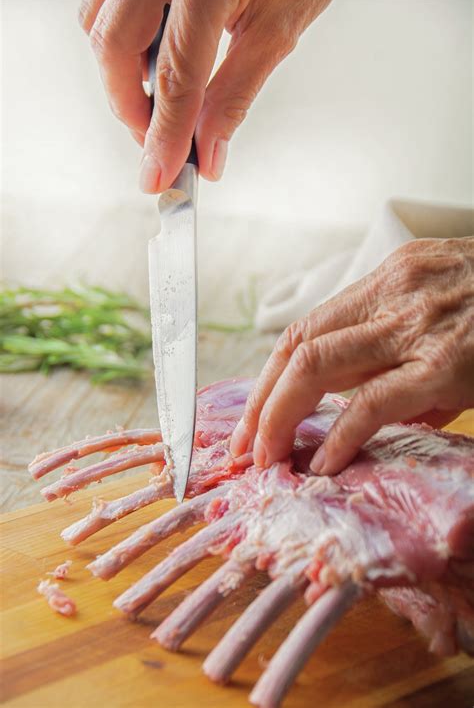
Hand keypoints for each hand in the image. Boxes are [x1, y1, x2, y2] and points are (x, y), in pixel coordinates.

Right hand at [79, 0, 330, 191]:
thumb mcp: (276, 29)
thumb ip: (236, 94)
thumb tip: (207, 152)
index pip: (175, 74)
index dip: (163, 134)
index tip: (159, 175)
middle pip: (114, 47)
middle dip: (130, 109)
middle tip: (158, 147)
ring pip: (99, 24)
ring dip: (120, 76)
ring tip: (162, 106)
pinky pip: (104, 4)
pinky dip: (120, 43)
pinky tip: (152, 62)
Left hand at [230, 237, 473, 474]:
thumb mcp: (452, 310)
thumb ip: (408, 357)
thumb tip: (370, 414)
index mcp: (392, 279)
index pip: (306, 328)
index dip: (268, 377)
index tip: (252, 417)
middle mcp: (394, 294)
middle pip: (296, 345)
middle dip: (258, 402)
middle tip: (242, 450)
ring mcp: (418, 325)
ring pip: (315, 365)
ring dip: (277, 417)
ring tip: (265, 460)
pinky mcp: (448, 363)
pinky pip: (372, 401)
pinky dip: (339, 436)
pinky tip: (323, 464)